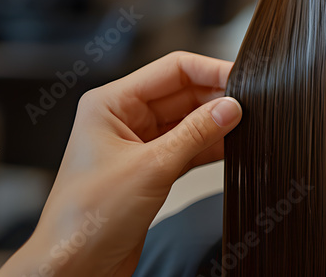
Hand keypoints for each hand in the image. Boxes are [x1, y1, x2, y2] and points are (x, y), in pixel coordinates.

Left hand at [0, 51, 241, 276]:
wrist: (74, 269)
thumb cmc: (86, 221)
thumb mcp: (151, 168)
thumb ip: (196, 133)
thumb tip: (231, 107)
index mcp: (111, 104)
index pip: (172, 69)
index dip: (210, 70)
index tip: (241, 78)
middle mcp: (124, 118)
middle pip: (184, 93)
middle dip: (216, 98)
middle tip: (250, 106)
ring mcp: (139, 144)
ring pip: (189, 120)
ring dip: (216, 123)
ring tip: (246, 125)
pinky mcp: (151, 169)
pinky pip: (189, 146)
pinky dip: (210, 146)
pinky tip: (232, 146)